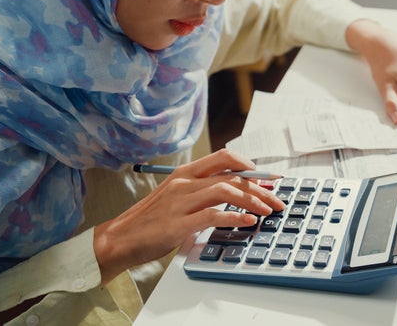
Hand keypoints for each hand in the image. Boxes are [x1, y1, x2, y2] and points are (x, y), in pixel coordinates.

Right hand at [93, 149, 284, 282]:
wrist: (119, 240)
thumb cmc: (150, 221)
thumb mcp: (177, 197)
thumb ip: (202, 191)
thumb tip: (235, 192)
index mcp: (185, 173)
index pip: (225, 157)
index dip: (252, 167)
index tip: (270, 179)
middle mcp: (184, 182)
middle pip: (232, 174)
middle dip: (261, 186)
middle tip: (277, 199)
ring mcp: (181, 202)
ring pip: (226, 190)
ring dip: (253, 200)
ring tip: (267, 211)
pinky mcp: (178, 223)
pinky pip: (214, 215)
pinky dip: (236, 217)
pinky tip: (249, 222)